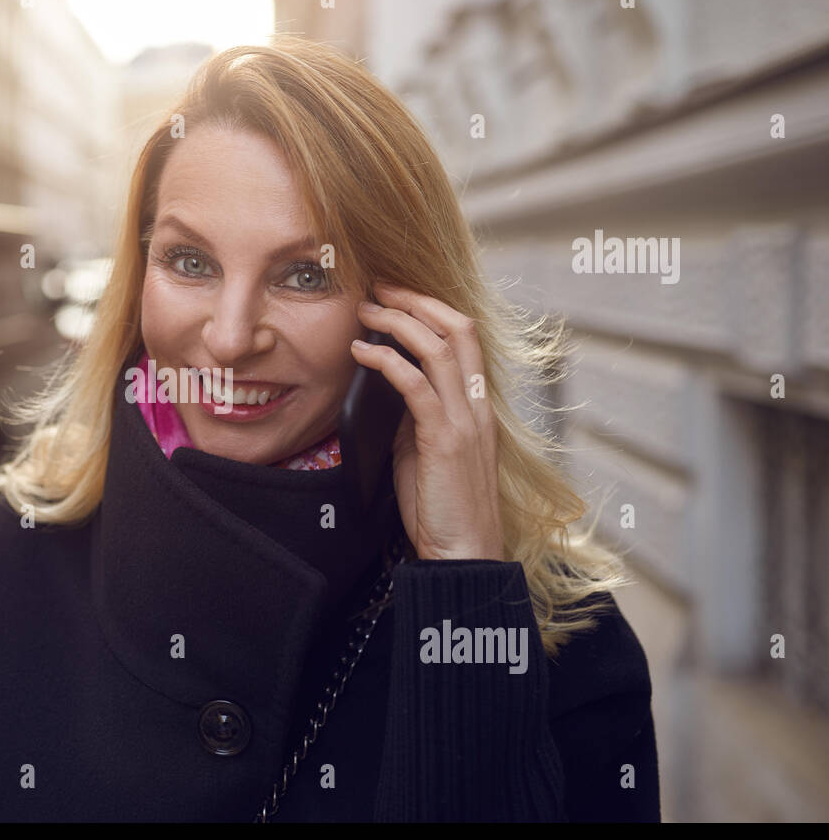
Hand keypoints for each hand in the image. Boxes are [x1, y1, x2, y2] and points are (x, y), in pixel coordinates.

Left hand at [350, 283, 504, 560]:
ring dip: (397, 321)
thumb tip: (388, 385)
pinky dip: (386, 361)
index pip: (464, 338)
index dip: (432, 308)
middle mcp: (478, 405)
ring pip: (438, 348)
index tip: (397, 294)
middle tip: (379, 287)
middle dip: (416, 300)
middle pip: (457, 329)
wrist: (462, 552)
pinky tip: (361, 353)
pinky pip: (415, 385)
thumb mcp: (427, 451)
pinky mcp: (445, 440)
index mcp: (478, 406)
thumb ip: (416, 417)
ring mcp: (466, 421)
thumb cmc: (442, 507)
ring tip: (365, 310)